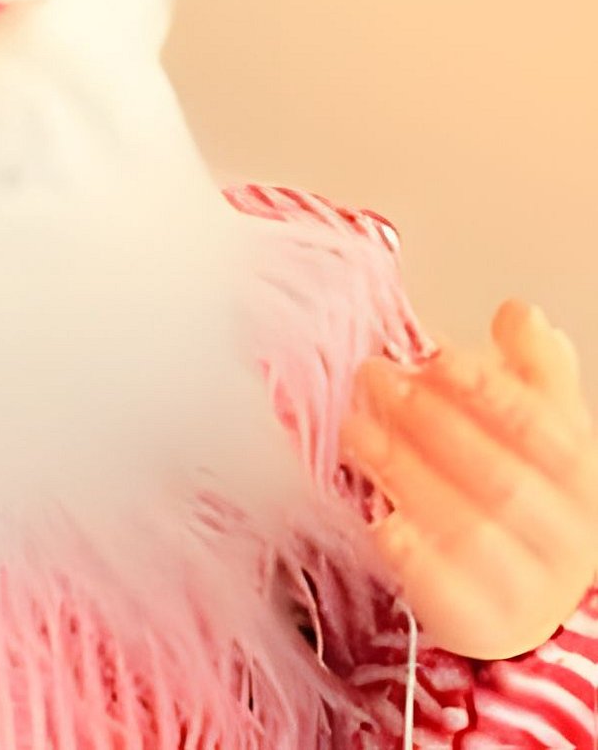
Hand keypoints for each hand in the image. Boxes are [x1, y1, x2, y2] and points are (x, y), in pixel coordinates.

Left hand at [339, 299, 597, 658]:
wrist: (522, 598)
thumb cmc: (521, 498)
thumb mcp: (537, 429)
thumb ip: (530, 371)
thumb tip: (521, 313)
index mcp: (581, 479)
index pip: (549, 432)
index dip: (493, 392)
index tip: (436, 357)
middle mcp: (564, 535)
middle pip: (501, 477)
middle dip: (432, 421)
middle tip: (375, 377)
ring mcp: (525, 583)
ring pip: (470, 528)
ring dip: (407, 473)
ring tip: (355, 429)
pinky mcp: (477, 619)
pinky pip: (447, 590)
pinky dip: (412, 553)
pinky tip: (379, 520)